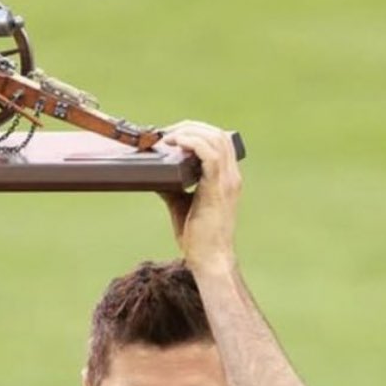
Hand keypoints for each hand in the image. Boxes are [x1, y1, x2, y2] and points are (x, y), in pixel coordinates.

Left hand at [157, 120, 241, 275]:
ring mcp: (227, 181)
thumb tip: (154, 175)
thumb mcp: (180, 204)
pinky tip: (176, 142)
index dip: (196, 131)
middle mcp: (231, 175)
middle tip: (166, 133)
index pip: (218, 140)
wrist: (210, 258)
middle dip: (190, 126)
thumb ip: (172, 187)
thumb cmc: (197, 236)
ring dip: (189, 131)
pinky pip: (209, 154)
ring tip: (169, 137)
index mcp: (226, 177)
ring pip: (215, 138)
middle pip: (217, 133)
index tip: (173, 134)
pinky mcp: (218, 188)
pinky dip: (192, 142)